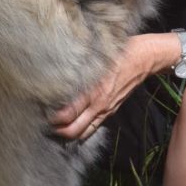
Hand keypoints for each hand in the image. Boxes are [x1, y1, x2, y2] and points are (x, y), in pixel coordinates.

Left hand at [49, 33, 176, 140]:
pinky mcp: (111, 110)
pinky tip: (72, 124)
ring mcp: (106, 110)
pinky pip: (93, 127)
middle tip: (42, 124)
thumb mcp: (97, 56)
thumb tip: (54, 70)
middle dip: (56, 131)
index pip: (67, 115)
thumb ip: (78, 67)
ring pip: (83, 133)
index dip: (51, 119)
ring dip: (68, 134)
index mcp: (93, 91)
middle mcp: (99, 105)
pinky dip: (81, 131)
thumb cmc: (121, 51)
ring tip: (55, 126)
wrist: (146, 58)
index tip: (39, 113)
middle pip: (73, 131)